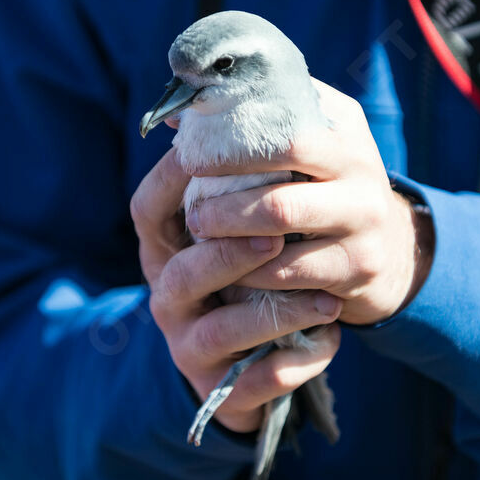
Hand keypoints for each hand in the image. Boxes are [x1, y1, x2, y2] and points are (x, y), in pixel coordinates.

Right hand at [131, 148, 342, 433]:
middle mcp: (169, 294)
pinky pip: (256, 382)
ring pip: (220, 332)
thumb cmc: (253, 263)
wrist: (256, 353)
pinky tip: (332, 342)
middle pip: (182, 273)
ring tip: (329, 299)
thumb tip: (242, 90)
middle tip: (278, 234)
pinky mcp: (222, 388)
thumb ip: (241, 164)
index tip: (217, 153)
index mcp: (167, 246)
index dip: (175, 180)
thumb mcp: (238, 216)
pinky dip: (296, 364)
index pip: (148, 208)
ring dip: (276, 314)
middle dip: (229, 253)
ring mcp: (190, 345)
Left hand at [184, 79, 433, 325]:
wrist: (395, 248)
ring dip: (229, 233)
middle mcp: (360, 166)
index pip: (281, 121)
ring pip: (279, 219)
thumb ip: (260, 123)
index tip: (191, 155)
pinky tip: (230, 271)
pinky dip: (251, 271)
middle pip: (280, 170)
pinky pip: (288, 270)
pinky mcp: (360, 265)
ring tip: (202, 234)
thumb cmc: (331, 188)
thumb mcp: (311, 145)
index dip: (230, 140)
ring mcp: (364, 217)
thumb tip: (180, 118)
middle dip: (225, 196)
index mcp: (342, 127)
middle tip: (194, 209)